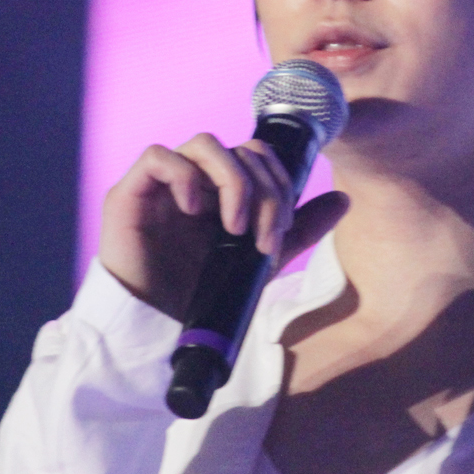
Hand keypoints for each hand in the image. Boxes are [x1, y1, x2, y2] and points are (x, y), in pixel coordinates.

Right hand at [98, 134, 348, 320]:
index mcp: (220, 190)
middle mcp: (193, 180)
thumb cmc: (203, 296)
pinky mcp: (129, 193)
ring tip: (235, 227)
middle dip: (263, 190)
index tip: (280, 229)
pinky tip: (194, 210)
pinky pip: (158, 155)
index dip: (277, 181)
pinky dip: (184, 176)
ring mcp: (161, 184)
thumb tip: (344, 200)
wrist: (159, 331)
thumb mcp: (261, 261)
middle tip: (261, 236)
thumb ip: (298, 230)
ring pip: (205, 143)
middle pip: (239, 149)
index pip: (257, 155)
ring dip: (233, 181)